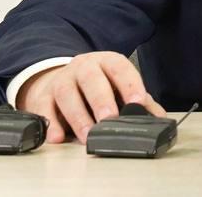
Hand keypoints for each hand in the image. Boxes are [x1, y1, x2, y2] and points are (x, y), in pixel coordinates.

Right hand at [15, 51, 165, 143]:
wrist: (59, 80)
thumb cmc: (96, 86)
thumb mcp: (118, 87)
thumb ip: (140, 101)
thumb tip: (158, 118)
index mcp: (106, 62)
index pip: (119, 67)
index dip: (130, 83)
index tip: (138, 101)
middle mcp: (83, 67)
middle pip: (91, 78)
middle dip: (101, 99)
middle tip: (109, 118)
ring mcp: (61, 80)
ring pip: (67, 94)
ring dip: (78, 116)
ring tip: (87, 136)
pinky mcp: (43, 96)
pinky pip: (44, 108)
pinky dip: (50, 124)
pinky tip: (58, 137)